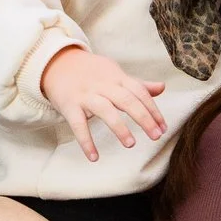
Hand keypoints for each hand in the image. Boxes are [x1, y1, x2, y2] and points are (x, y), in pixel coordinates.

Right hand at [40, 45, 167, 161]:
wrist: (57, 63)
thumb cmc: (91, 72)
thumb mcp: (115, 74)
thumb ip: (138, 84)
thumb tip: (162, 88)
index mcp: (117, 78)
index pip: (139, 92)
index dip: (153, 109)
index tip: (163, 127)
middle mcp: (103, 85)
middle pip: (126, 100)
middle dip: (143, 118)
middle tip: (156, 136)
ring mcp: (85, 95)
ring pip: (105, 110)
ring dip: (119, 127)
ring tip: (131, 144)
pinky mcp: (69, 105)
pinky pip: (78, 124)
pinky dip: (86, 141)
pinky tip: (94, 157)